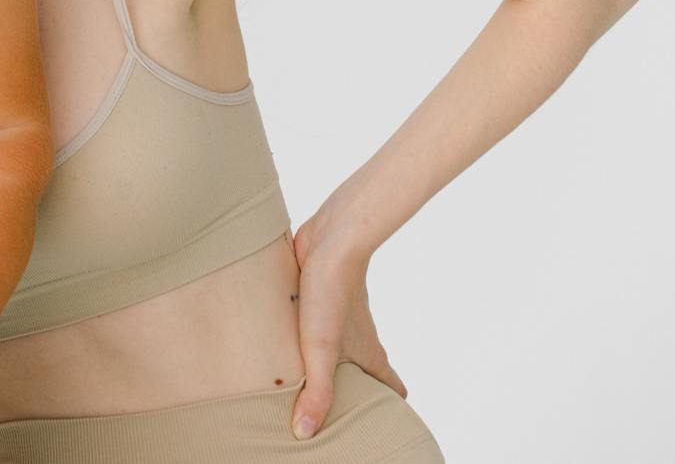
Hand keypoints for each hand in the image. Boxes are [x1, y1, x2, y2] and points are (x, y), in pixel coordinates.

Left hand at [289, 212, 405, 440]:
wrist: (330, 240)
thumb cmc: (330, 294)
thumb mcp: (320, 350)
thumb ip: (316, 392)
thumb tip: (306, 433)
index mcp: (369, 354)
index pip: (392, 389)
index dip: (390, 410)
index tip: (382, 425)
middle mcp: (359, 337)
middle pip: (367, 371)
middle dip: (356, 391)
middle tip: (338, 412)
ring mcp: (339, 317)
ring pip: (341, 346)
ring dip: (329, 363)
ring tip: (304, 381)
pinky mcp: (317, 298)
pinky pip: (316, 323)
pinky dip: (307, 336)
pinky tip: (281, 340)